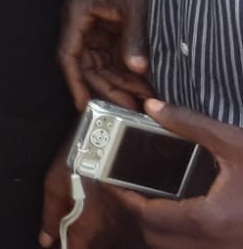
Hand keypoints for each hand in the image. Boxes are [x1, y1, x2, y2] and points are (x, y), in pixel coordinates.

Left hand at [39, 144, 121, 247]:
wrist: (103, 149)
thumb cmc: (76, 166)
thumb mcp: (53, 189)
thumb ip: (50, 218)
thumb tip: (46, 240)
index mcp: (86, 229)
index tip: (55, 245)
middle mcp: (105, 231)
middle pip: (89, 247)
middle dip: (75, 242)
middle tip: (62, 233)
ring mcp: (117, 223)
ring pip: (100, 241)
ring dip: (87, 237)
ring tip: (74, 222)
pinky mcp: (124, 214)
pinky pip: (109, 230)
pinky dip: (97, 228)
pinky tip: (88, 216)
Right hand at [59, 0, 154, 109]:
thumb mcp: (135, 5)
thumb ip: (134, 36)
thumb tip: (136, 67)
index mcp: (77, 13)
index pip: (69, 54)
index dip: (74, 81)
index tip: (83, 104)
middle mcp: (80, 23)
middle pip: (85, 65)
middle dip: (106, 88)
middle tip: (129, 107)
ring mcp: (93, 28)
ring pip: (99, 65)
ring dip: (118, 82)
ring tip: (141, 99)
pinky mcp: (107, 30)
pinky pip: (111, 57)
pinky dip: (125, 72)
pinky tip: (141, 84)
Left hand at [117, 99, 242, 246]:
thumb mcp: (235, 143)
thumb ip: (190, 125)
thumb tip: (152, 107)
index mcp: (211, 220)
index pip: (150, 216)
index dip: (125, 198)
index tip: (111, 179)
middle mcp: (216, 246)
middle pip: (156, 240)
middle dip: (139, 215)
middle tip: (131, 188)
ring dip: (160, 228)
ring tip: (154, 199)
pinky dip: (181, 236)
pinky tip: (184, 212)